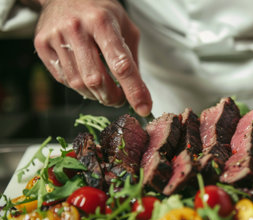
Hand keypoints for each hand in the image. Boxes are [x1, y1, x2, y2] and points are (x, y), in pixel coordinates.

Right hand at [33, 0, 151, 115]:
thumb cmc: (99, 11)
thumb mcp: (125, 26)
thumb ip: (132, 57)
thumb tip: (139, 91)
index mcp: (102, 22)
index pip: (121, 64)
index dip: (134, 90)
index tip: (144, 108)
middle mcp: (76, 29)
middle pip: (97, 79)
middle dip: (113, 97)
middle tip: (120, 99)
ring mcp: (55, 37)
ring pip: (78, 83)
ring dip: (96, 95)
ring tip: (105, 91)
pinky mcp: (41, 45)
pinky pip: (63, 79)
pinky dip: (79, 87)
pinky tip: (87, 79)